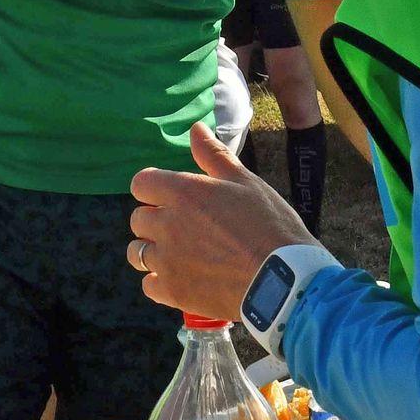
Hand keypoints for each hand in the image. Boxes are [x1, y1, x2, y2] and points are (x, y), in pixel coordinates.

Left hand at [128, 120, 315, 321]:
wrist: (283, 278)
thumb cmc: (270, 225)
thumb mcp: (246, 182)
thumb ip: (214, 156)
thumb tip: (195, 128)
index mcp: (184, 192)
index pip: (142, 184)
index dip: (153, 189)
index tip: (169, 197)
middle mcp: (168, 224)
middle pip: (137, 219)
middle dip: (154, 220)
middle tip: (182, 228)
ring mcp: (167, 260)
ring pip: (137, 253)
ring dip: (151, 251)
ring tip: (177, 255)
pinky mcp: (173, 292)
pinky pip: (148, 285)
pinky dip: (159, 283)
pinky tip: (181, 279)